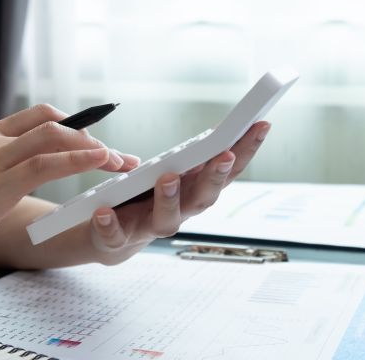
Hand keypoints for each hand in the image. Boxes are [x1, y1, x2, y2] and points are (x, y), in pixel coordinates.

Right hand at [0, 104, 138, 265]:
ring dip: (94, 149)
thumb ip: (5, 165)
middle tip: (122, 158)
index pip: (41, 116)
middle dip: (94, 138)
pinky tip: (100, 161)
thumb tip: (40, 164)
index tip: (101, 142)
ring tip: (120, 163)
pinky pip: (45, 164)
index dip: (77, 125)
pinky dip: (77, 159)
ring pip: (54, 136)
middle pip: (55, 124)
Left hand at [88, 121, 270, 264]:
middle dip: (215, 177)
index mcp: (194, 190)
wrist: (108, 235)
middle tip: (224, 156)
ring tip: (168, 177)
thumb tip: (219, 130)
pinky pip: (115, 235)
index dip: (247, 150)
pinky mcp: (118, 239)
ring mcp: (150, 227)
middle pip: (204, 198)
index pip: (227, 172)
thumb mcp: (173, 171)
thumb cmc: (146, 197)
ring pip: (167, 220)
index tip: (261, 125)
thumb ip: (192, 157)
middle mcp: (180, 211)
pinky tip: (103, 212)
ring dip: (170, 199)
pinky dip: (110, 225)